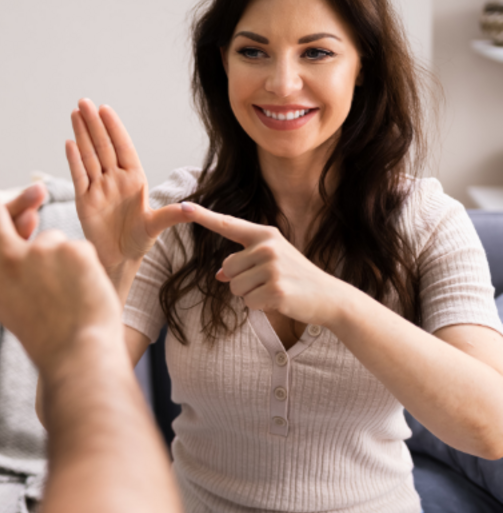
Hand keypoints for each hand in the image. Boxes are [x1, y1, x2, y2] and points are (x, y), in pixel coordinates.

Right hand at [0, 164, 121, 377]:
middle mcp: (10, 261)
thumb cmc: (46, 339)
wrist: (79, 353)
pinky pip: (76, 251)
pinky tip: (84, 292)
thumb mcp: (10, 309)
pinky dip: (82, 268)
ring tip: (69, 296)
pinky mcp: (71, 248)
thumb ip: (3, 277)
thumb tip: (4, 253)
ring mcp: (41, 252)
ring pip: (49, 242)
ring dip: (60, 264)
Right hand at [67, 99, 190, 276]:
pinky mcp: (84, 201)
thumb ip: (170, 216)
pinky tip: (69, 143)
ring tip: (75, 114)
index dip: (114, 128)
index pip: (122, 148)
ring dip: (81, 135)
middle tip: (84, 102)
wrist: (118, 260)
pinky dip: (74, 161)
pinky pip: (78, 177)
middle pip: (103, 147)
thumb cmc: (139, 242)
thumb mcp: (156, 227)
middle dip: (94, 124)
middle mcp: (114, 180)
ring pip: (89, 157)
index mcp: (134, 179)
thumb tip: (190, 209)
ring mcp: (98, 189)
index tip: (105, 109)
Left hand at [181, 202, 348, 326]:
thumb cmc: (295, 277)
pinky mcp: (276, 289)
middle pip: (227, 268)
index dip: (203, 216)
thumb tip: (220, 276)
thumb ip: (243, 264)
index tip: (183, 206)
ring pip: (234, 287)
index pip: (228, 224)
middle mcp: (267, 247)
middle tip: (268, 281)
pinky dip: (260, 306)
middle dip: (241, 280)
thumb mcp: (271, 263)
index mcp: (265, 235)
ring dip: (250, 294)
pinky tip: (279, 300)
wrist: (329, 296)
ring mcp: (272, 268)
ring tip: (274, 289)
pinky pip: (248, 302)